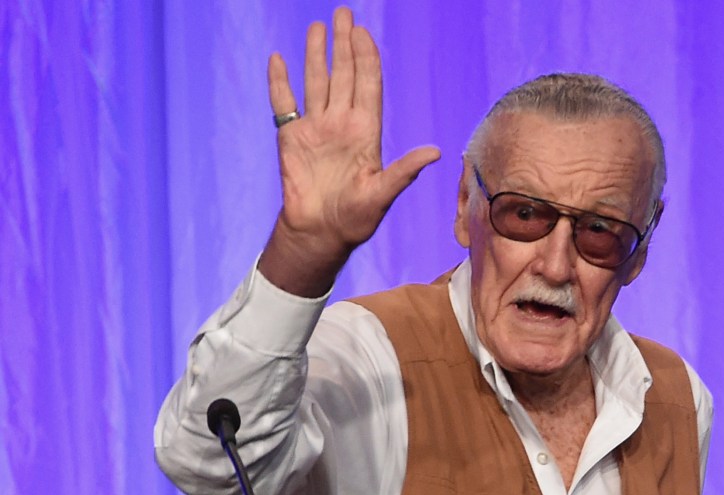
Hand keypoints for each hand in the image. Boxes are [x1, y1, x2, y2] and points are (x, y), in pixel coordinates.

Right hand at [259, 7, 440, 296]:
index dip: (366, 58)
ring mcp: (316, 129)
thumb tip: (435, 151)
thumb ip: (404, 171)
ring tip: (317, 27)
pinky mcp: (291, 138)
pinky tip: (278, 60)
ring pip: (317, 82)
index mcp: (365, 132)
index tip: (362, 33)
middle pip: (344, 75)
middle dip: (344, 44)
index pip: (368, 85)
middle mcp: (342, 123)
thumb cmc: (355, 219)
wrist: (320, 234)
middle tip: (343, 13)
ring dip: (316, 55)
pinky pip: (284, 104)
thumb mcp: (382, 194)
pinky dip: (280, 83)